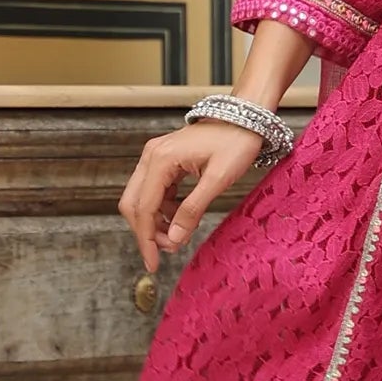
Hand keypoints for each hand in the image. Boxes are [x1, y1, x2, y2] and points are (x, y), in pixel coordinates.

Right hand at [119, 121, 266, 273]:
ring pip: (142, 199)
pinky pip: (154, 191)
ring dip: (155, 222)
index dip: (146, 239)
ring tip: (178, 237)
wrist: (247, 116)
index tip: (153, 264)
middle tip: (167, 252)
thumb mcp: (218, 179)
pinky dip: (163, 209)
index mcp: (161, 159)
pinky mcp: (164, 160)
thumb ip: (193, 210)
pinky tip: (181, 219)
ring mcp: (156, 156)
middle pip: (134, 204)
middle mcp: (151, 156)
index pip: (143, 208)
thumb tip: (174, 240)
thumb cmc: (237, 142)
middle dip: (147, 232)